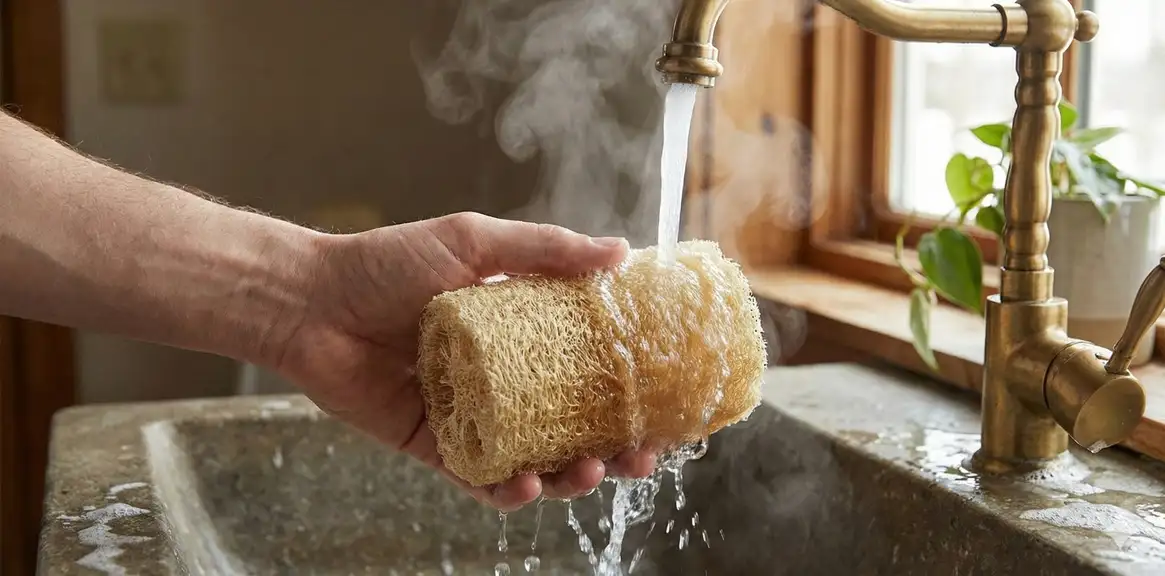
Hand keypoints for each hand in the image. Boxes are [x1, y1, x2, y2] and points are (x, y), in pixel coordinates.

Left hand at [275, 212, 657, 510]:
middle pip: (574, 426)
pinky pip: (481, 480)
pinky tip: (528, 482)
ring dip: (572, 477)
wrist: (311, 300)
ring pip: (536, 460)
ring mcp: (472, 417)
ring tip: (591, 470)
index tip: (668, 403)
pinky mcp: (435, 448)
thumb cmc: (388, 263)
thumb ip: (546, 250)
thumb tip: (621, 253)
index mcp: (522, 335)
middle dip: (616, 449)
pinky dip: (509, 489)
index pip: (591, 370)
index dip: (631, 392)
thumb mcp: (474, 242)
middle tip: (643, 454)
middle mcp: (503, 381)